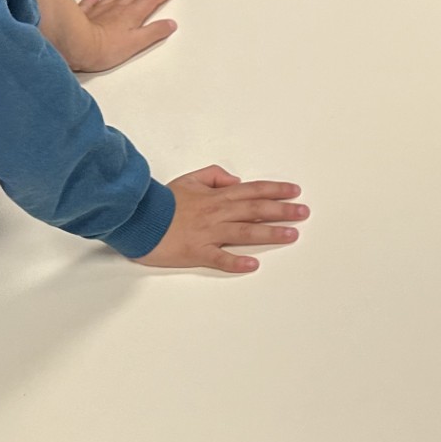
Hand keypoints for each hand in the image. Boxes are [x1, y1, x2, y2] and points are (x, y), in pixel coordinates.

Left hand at [65, 0, 179, 71]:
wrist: (74, 45)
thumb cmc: (102, 48)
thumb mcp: (136, 43)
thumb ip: (154, 33)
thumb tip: (169, 25)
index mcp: (131, 15)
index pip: (151, 1)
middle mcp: (116, 9)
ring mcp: (100, 11)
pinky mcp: (84, 16)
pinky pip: (91, 3)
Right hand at [137, 165, 307, 273]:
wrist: (137, 217)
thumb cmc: (161, 201)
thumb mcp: (189, 180)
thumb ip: (215, 177)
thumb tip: (235, 180)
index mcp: (216, 196)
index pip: (253, 190)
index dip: (276, 190)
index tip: (295, 191)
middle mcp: (217, 213)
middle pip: (256, 209)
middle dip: (283, 210)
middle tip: (303, 212)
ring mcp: (208, 233)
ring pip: (245, 231)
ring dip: (270, 233)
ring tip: (291, 234)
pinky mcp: (196, 251)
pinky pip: (219, 257)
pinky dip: (236, 261)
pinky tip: (253, 264)